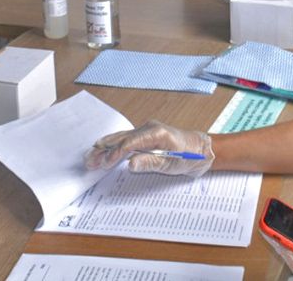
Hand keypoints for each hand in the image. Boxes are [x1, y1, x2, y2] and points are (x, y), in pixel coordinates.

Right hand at [84, 120, 213, 177]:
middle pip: (121, 138)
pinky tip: (104, 149)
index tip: (104, 164)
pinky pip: (127, 138)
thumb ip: (150, 163)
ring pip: (121, 137)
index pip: (130, 143)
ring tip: (91, 156)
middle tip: (90, 161)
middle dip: (104, 150)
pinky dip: (114, 145)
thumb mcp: (172, 164)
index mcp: (157, 133)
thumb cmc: (190, 156)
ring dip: (106, 147)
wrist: (202, 149)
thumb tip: (130, 164)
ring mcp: (148, 130)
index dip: (115, 154)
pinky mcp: (147, 135)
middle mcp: (150, 128)